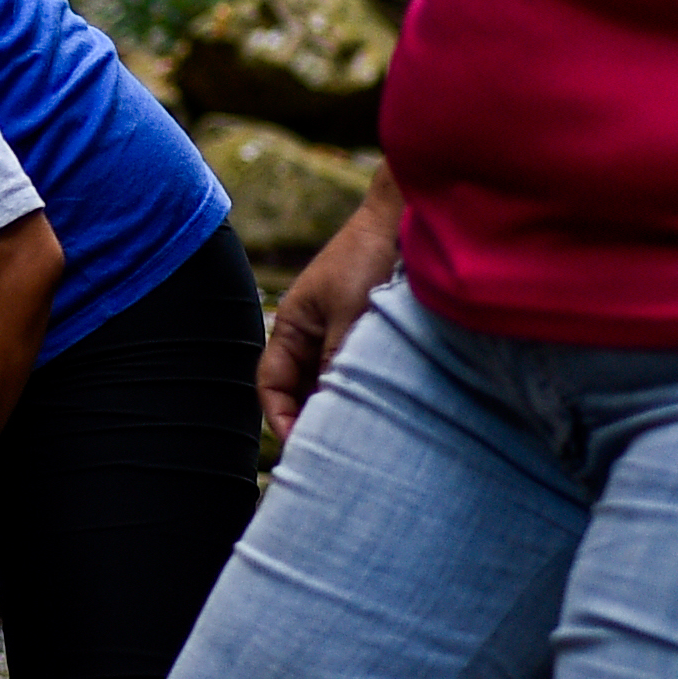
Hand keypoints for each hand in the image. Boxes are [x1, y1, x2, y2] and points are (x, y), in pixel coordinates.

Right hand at [262, 176, 405, 436]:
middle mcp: (312, 334)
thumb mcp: (351, 317)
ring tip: (359, 442)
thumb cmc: (370, 258)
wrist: (406, 220)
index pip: (271, 384)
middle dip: (311, 423)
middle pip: (300, 392)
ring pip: (331, 386)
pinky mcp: (370, 335)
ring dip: (340, 408)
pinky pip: (358, 374)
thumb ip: (337, 364)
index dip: (280, 417)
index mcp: (292, 325)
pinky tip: (382, 413)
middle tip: (332, 459)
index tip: (300, 447)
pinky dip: (363, 393)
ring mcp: (340, 334)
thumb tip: (332, 415)